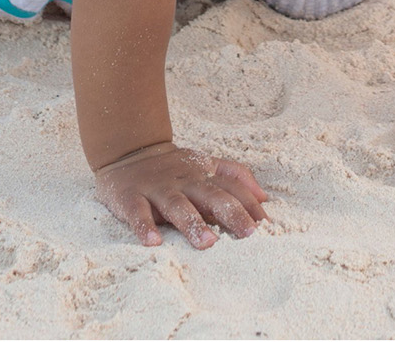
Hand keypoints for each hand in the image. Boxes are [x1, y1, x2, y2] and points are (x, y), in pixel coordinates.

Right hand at [94, 139, 267, 248]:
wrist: (127, 151)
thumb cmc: (173, 168)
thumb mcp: (205, 165)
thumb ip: (234, 177)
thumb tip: (263, 197)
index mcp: (202, 175)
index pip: (231, 187)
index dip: (250, 204)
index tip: (266, 225)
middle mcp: (183, 181)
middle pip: (211, 195)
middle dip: (231, 213)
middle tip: (249, 235)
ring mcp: (157, 189)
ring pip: (177, 205)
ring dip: (192, 223)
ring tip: (207, 243)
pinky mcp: (131, 198)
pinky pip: (138, 213)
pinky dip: (144, 227)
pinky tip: (153, 242)